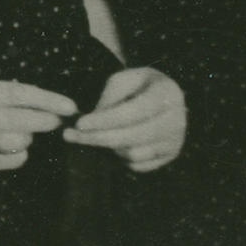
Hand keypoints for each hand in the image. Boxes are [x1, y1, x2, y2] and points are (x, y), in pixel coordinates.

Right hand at [0, 79, 77, 201]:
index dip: (47, 99)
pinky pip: (15, 158)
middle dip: (47, 120)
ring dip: (25, 140)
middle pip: (24, 116)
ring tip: (13, 137)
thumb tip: (33, 93)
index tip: (69, 105)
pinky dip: (16, 156)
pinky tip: (3, 151)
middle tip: (58, 122)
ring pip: (22, 139)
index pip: (17, 92)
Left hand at [64, 66, 186, 172]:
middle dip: (97, 138)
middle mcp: (177, 120)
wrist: (161, 96)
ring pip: (133, 154)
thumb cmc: (137, 85)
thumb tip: (93, 123)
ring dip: (107, 147)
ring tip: (93, 135)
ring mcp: (175, 140)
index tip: (79, 124)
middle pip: (132, 137)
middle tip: (68, 135)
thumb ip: (108, 98)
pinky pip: (138, 165)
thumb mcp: (121, 80)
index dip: (105, 120)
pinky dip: (119, 158)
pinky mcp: (169, 156)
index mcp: (168, 93)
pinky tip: (111, 144)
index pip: (134, 112)